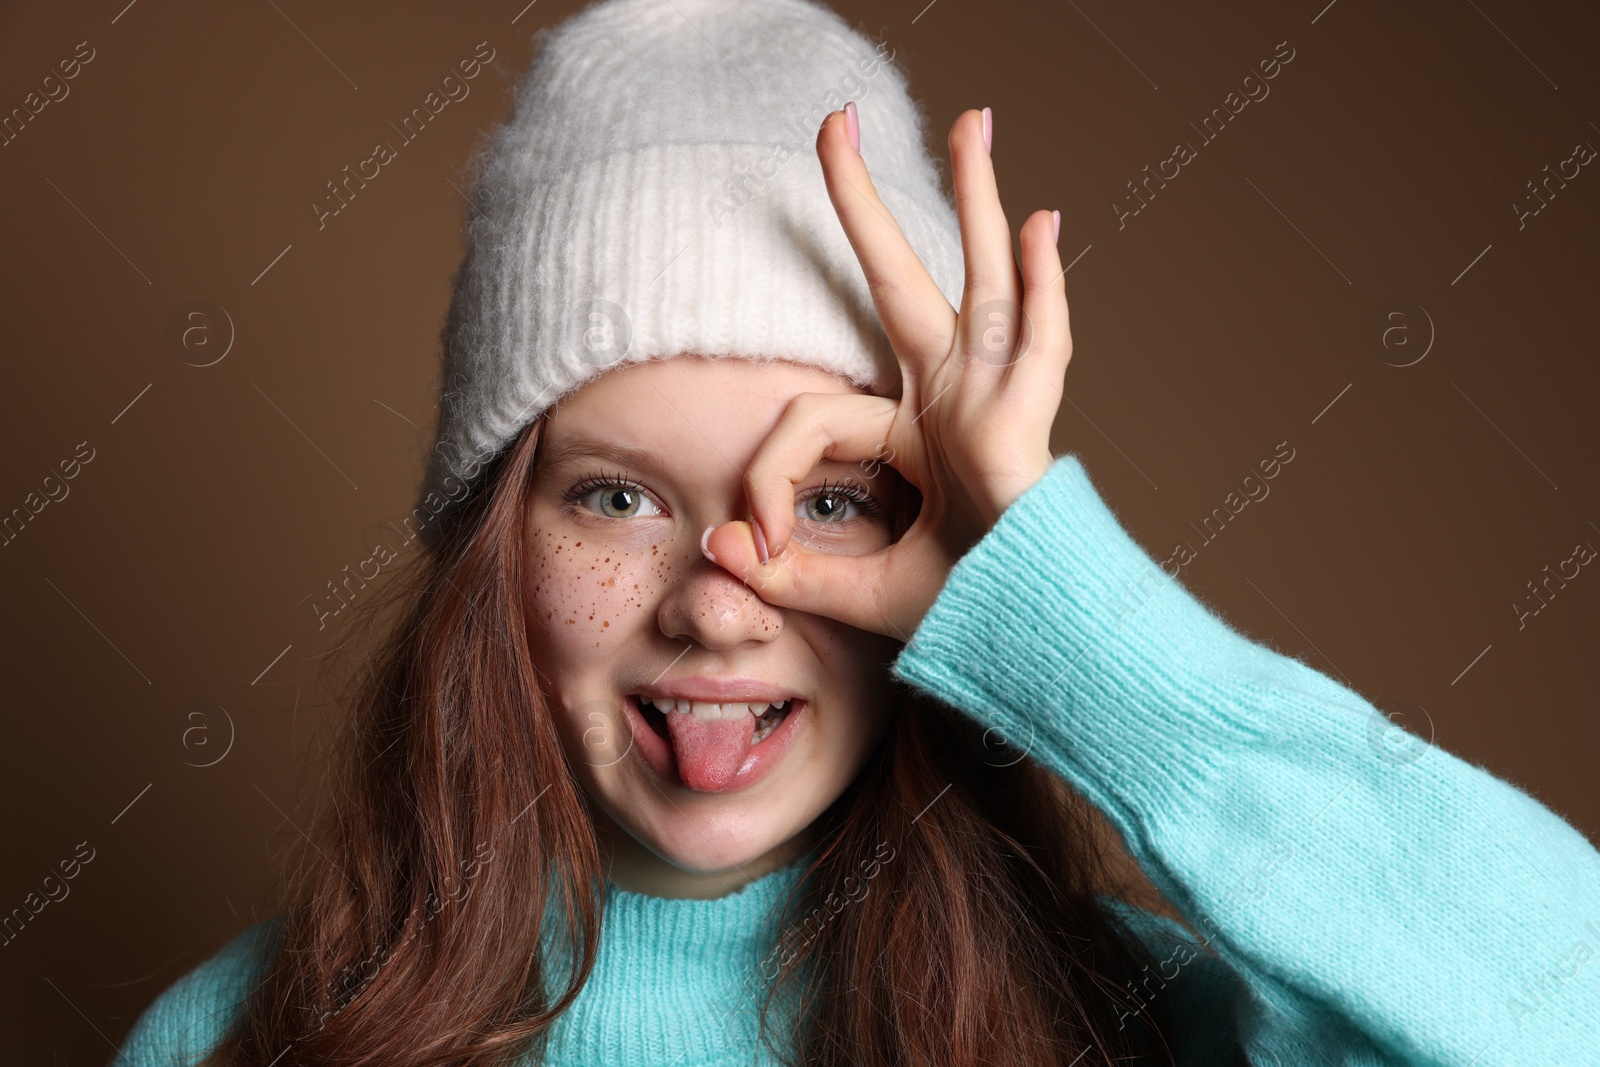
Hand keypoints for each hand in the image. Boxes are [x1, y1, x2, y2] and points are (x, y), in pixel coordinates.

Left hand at [703, 104, 1073, 638]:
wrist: (1029, 655)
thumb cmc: (965, 616)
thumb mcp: (855, 593)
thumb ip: (787, 575)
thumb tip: (716, 551)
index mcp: (913, 431)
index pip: (810, 418)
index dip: (767, 477)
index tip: (752, 544)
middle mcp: (951, 399)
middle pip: (901, 281)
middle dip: (864, 203)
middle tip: (837, 121)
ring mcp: (993, 403)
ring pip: (982, 283)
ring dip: (978, 200)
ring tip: (975, 123)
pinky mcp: (1025, 429)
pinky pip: (1040, 347)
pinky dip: (1043, 288)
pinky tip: (1041, 224)